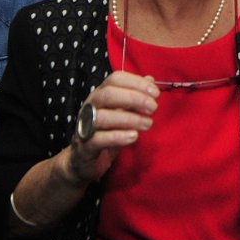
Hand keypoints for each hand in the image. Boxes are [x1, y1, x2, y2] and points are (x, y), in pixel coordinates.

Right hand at [62, 70, 158, 185]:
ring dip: (129, 119)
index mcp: (100, 95)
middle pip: (107, 94)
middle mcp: (90, 107)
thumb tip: (150, 80)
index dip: (137, 83)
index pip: (115, 79)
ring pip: (102, 117)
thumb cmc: (106, 132)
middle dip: (134, 98)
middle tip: (153, 108)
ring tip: (147, 124)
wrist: (84, 160)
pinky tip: (133, 136)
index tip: (156, 93)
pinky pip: (98, 139)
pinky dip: (117, 137)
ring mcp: (85, 126)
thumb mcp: (122, 112)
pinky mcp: (85, 147)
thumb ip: (135, 96)